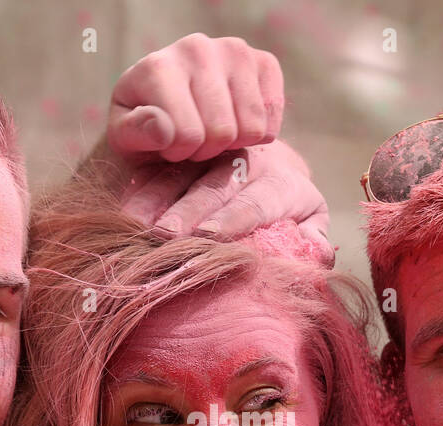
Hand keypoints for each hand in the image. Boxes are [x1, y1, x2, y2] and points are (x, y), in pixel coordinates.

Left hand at [107, 33, 282, 162]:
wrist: (171, 102)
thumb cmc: (145, 124)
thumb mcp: (126, 136)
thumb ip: (136, 133)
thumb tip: (163, 128)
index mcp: (157, 66)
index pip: (186, 134)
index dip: (179, 153)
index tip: (168, 146)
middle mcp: (197, 48)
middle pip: (222, 133)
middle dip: (206, 150)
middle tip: (192, 142)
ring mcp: (234, 51)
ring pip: (252, 128)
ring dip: (232, 144)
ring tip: (210, 133)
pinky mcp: (264, 62)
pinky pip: (272, 119)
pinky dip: (258, 135)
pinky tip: (236, 124)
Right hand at [120, 140, 332, 265]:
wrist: (268, 161)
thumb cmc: (289, 206)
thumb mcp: (310, 218)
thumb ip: (314, 238)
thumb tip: (320, 254)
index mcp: (279, 180)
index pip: (256, 199)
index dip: (233, 217)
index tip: (210, 236)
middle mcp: (243, 161)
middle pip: (213, 186)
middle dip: (188, 210)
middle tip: (165, 235)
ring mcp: (208, 153)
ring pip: (180, 172)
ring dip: (155, 199)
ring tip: (136, 225)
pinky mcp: (181, 153)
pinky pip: (157, 167)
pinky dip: (138, 188)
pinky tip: (122, 209)